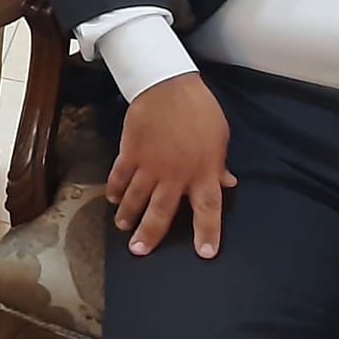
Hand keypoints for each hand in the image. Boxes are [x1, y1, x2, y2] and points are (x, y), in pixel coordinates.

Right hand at [107, 72, 236, 258]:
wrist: (168, 85)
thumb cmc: (199, 109)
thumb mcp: (219, 137)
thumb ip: (219, 164)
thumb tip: (227, 182)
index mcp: (203, 172)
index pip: (208, 210)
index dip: (207, 233)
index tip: (205, 253)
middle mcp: (176, 176)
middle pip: (162, 213)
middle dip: (151, 234)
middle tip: (140, 251)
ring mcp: (150, 166)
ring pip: (136, 198)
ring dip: (128, 215)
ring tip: (122, 227)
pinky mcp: (130, 153)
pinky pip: (120, 177)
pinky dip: (114, 189)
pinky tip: (112, 199)